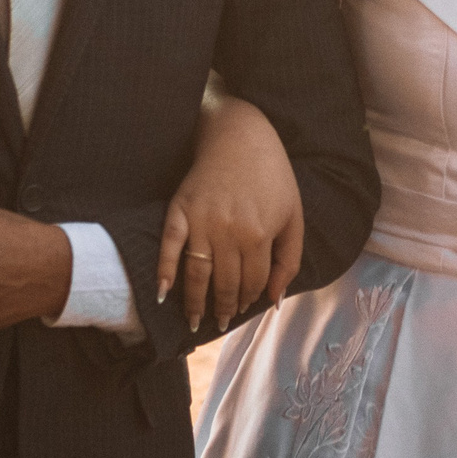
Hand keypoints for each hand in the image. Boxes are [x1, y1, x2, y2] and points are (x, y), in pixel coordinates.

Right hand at [158, 95, 303, 331]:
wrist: (239, 135)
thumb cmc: (272, 176)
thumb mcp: (293, 216)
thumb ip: (289, 260)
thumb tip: (273, 300)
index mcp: (258, 235)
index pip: (252, 282)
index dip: (250, 298)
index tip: (245, 306)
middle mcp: (228, 232)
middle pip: (225, 283)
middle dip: (224, 307)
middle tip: (221, 321)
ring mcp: (201, 222)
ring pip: (197, 274)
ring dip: (195, 303)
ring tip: (195, 322)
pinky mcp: (179, 210)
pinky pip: (168, 247)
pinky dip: (164, 271)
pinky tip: (163, 293)